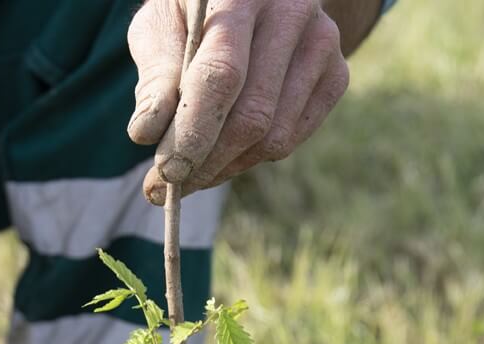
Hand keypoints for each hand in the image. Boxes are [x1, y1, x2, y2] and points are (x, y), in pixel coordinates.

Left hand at [128, 0, 351, 203]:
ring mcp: (322, 44)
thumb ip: (154, 74)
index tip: (166, 172)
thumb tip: (146, 133)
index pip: (221, 75)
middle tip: (168, 186)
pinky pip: (293, 138)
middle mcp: (291, 14)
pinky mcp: (337, 73)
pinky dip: (252, 158)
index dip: (193, 131)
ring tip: (192, 171)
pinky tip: (224, 152)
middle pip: (253, 116)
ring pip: (275, 137)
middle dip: (207, 162)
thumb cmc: (192, 11)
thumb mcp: (160, 24)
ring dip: (227, 167)